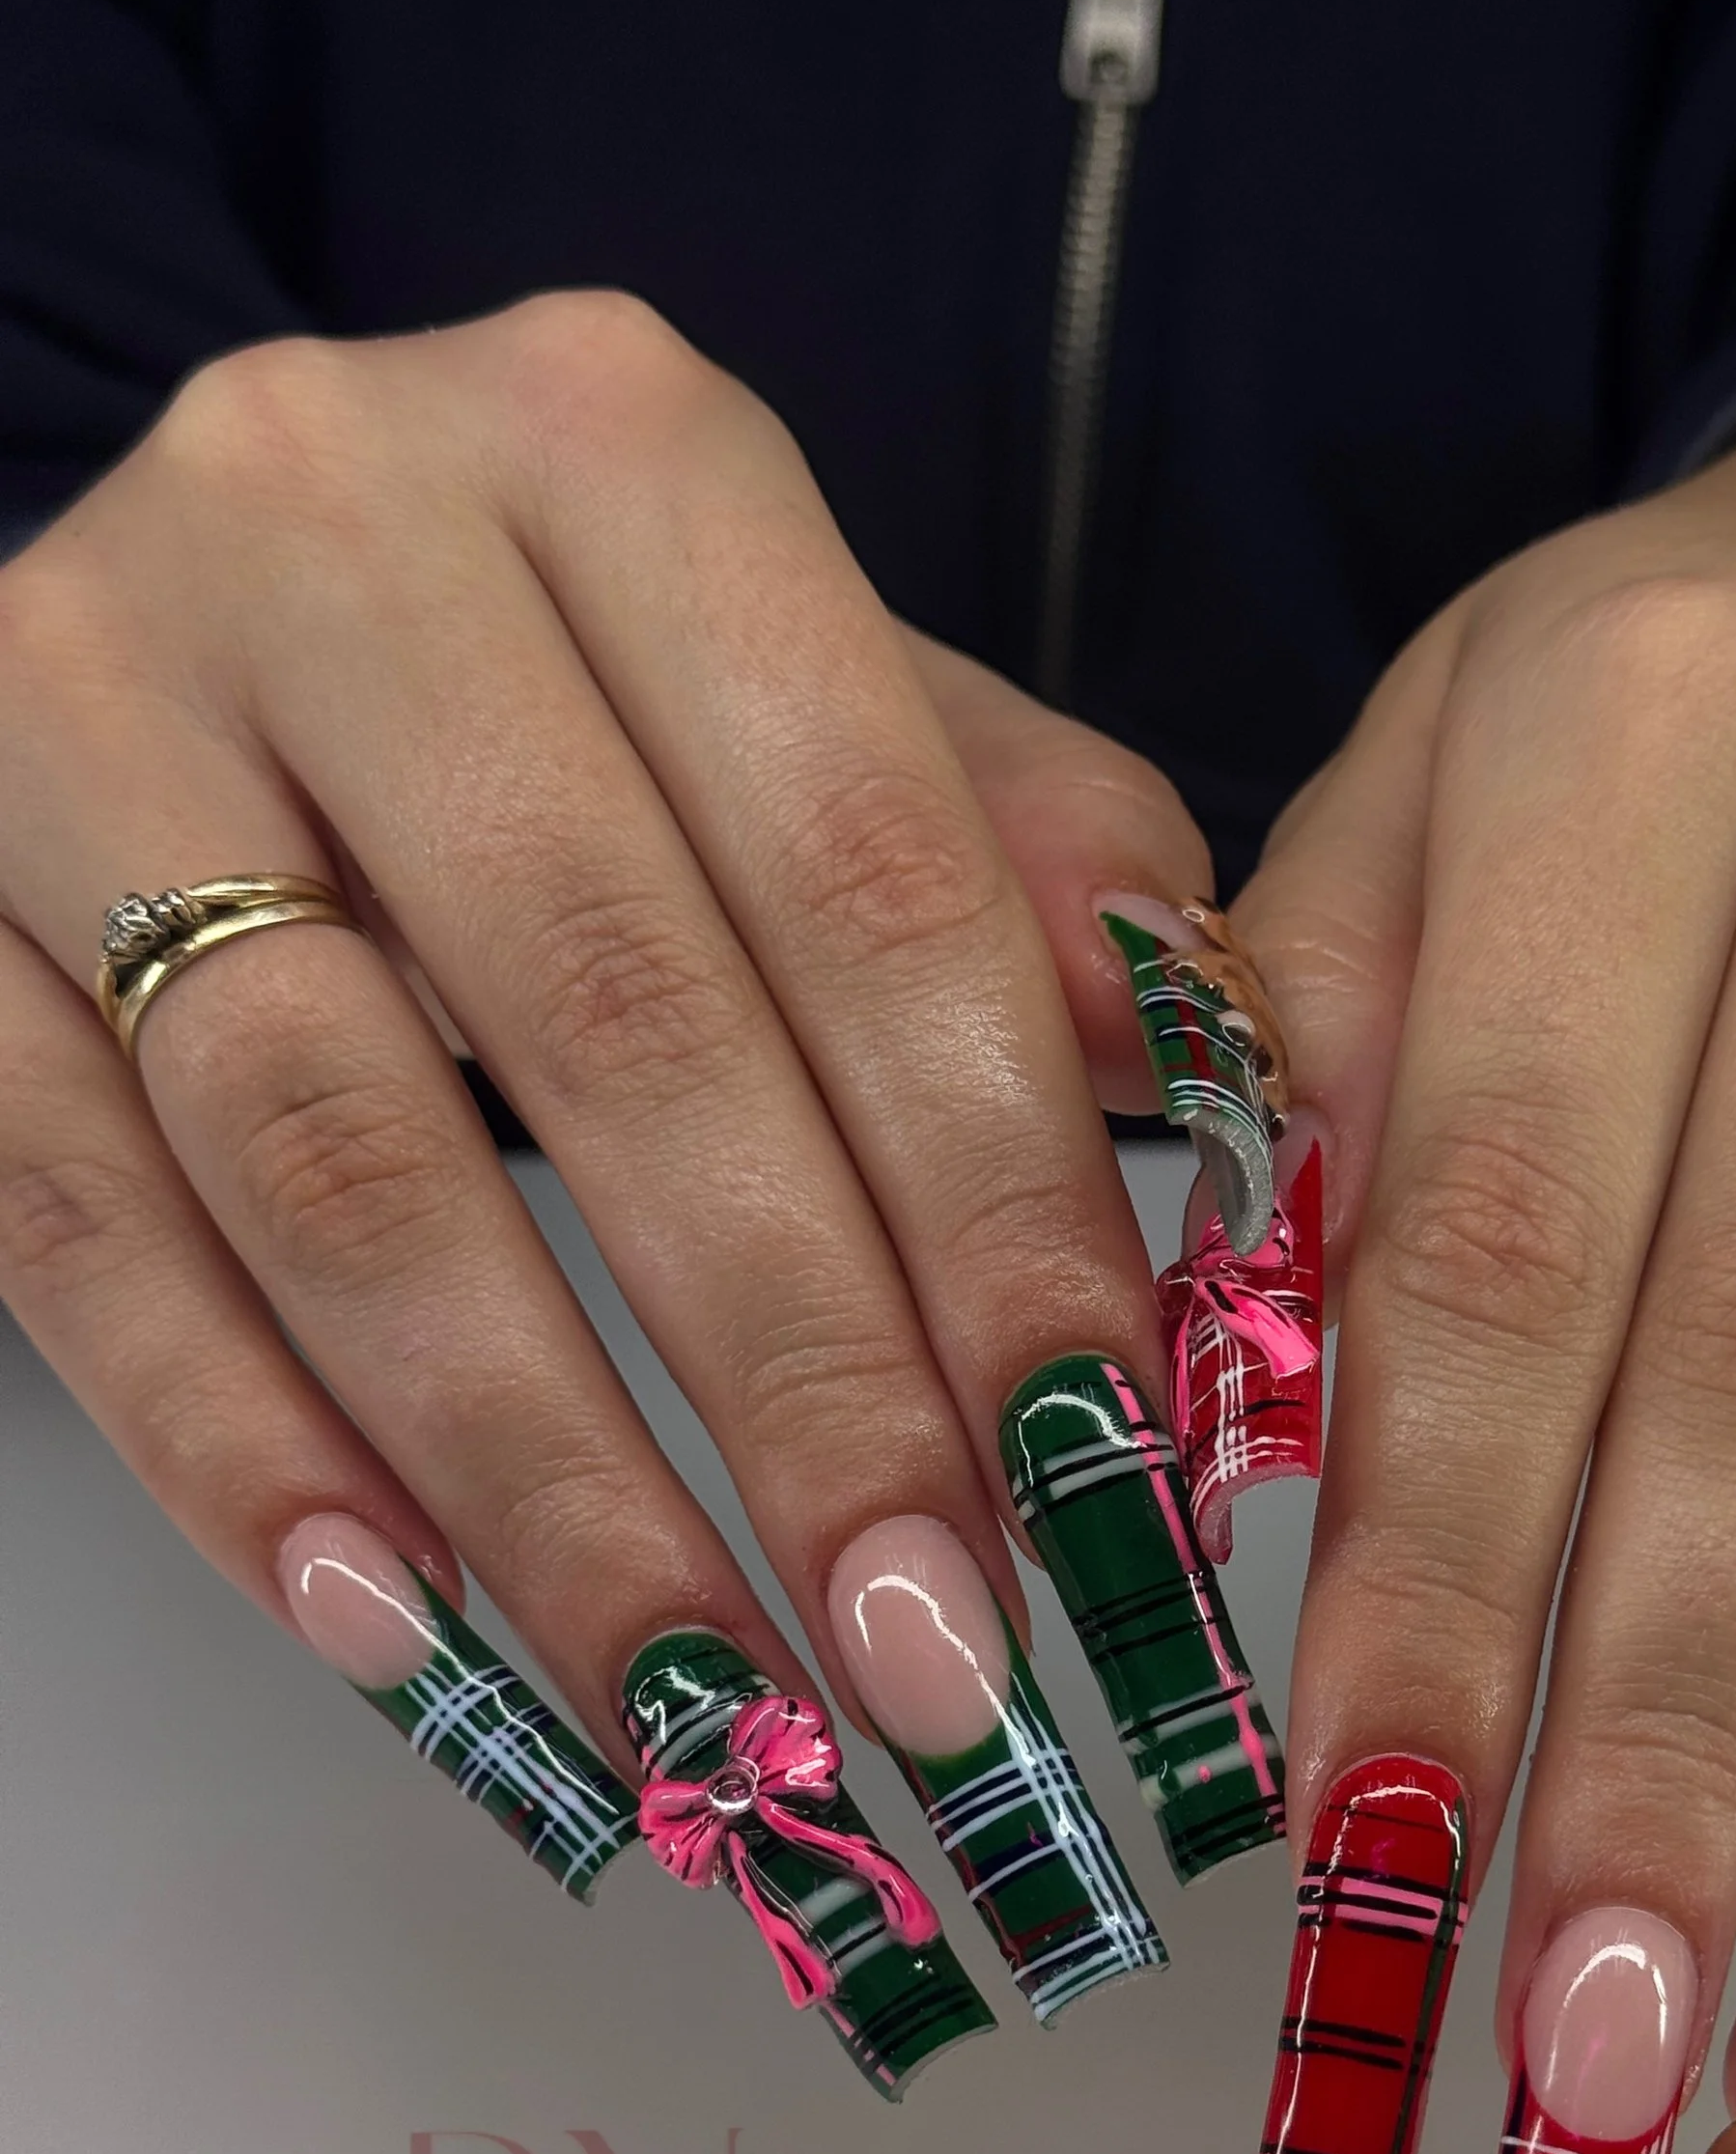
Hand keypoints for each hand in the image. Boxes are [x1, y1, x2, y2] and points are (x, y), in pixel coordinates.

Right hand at [0, 294, 1243, 1995]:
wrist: (195, 585)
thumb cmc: (557, 670)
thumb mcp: (804, 683)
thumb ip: (1007, 854)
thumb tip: (1205, 1082)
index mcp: (618, 446)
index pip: (869, 873)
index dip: (994, 1197)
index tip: (1094, 1467)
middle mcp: (333, 524)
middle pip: (618, 1026)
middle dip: (796, 1381)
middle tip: (927, 1652)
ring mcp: (85, 705)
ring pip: (339, 1156)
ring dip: (540, 1475)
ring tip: (700, 1707)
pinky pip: (75, 1224)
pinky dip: (243, 1453)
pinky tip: (400, 1635)